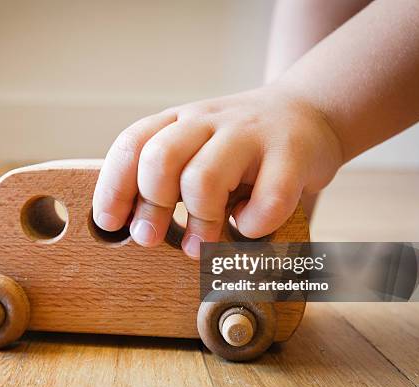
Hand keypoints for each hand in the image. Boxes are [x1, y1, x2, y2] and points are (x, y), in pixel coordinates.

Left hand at [92, 85, 343, 258]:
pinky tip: (249, 224)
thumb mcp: (197, 148)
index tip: (110, 224)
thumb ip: (167, 177)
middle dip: (151, 206)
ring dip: (199, 223)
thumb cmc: (242, 147)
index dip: (112, 188)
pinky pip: (266, 200)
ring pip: (204, 179)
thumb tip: (135, 226)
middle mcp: (209, 121)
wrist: (308, 112)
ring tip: (202, 243)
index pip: (131, 145)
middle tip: (152, 238)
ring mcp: (250, 135)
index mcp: (180, 121)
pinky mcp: (290, 154)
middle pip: (160, 158)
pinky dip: (253, 225)